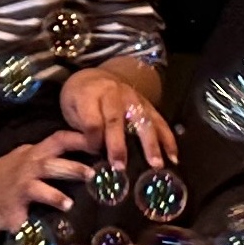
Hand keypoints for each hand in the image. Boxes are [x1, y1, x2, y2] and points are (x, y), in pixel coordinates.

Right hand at [0, 129, 92, 229]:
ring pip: (39, 190)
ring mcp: (19, 190)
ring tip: (68, 204)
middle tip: (92, 174)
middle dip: (73, 168)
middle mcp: (28, 169)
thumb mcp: (26, 157)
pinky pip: (24, 217)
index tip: (98, 144)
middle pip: (52, 165)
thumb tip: (84, 156)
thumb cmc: (8, 172)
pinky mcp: (12, 210)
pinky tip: (35, 226)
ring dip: (54, 196)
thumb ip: (49, 156)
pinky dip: (30, 222)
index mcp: (35, 154)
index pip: (59, 140)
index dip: (79, 140)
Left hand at [61, 66, 177, 167]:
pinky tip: (173, 156)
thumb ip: (81, 128)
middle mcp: (113, 94)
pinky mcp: (148, 105)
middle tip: (121, 166)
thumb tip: (96, 150)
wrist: (97, 77)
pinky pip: (159, 121)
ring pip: (143, 121)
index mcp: (89, 94)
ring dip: (150, 144)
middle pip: (116, 120)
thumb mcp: (71, 109)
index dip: (93, 139)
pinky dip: (168, 139)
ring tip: (156, 164)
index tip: (94, 152)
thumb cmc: (81, 98)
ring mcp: (134, 98)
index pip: (92, 120)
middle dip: (118, 145)